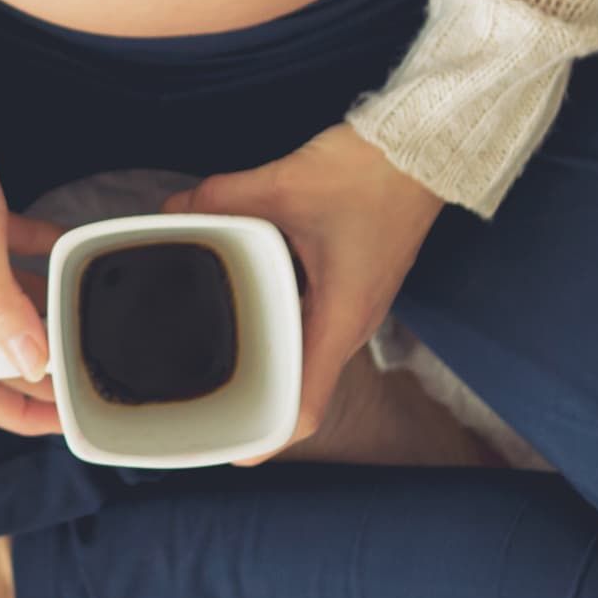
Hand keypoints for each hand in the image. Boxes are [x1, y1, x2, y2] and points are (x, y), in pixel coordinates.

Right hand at [0, 52, 68, 436]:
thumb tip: (33, 364)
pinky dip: (34, 258)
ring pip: (1, 306)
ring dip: (40, 314)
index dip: (18, 414)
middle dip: (37, 368)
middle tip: (88, 366)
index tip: (65, 419)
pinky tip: (67, 247)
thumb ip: (4, 305)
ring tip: (85, 315)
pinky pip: (4, 256)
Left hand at [160, 120, 442, 465]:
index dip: (268, 439)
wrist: (423, 149)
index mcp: (339, 319)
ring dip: (267, 364)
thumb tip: (174, 211)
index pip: (307, 407)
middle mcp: (350, 325)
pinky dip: (278, 328)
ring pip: (305, 358)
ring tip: (214, 357)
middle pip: (302, 391)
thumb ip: (221, 199)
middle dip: (256, 403)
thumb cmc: (368, 174)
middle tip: (204, 400)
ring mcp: (354, 308)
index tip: (228, 448)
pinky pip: (311, 325)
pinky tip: (246, 304)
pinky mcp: (351, 287)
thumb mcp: (281, 184)